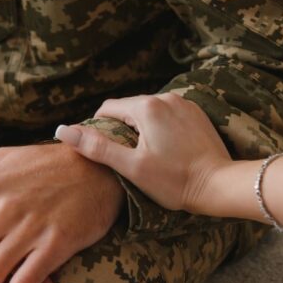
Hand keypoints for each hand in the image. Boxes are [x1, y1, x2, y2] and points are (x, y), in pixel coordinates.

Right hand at [55, 93, 231, 213]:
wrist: (219, 185)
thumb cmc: (174, 180)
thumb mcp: (131, 167)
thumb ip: (97, 147)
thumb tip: (63, 130)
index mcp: (146, 106)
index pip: (108, 108)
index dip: (98, 128)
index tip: (101, 151)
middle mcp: (166, 97)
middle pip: (129, 108)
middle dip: (121, 128)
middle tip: (122, 157)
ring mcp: (184, 104)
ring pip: (149, 112)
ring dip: (141, 128)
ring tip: (143, 155)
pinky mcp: (196, 114)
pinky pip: (168, 115)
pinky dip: (160, 128)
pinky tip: (164, 150)